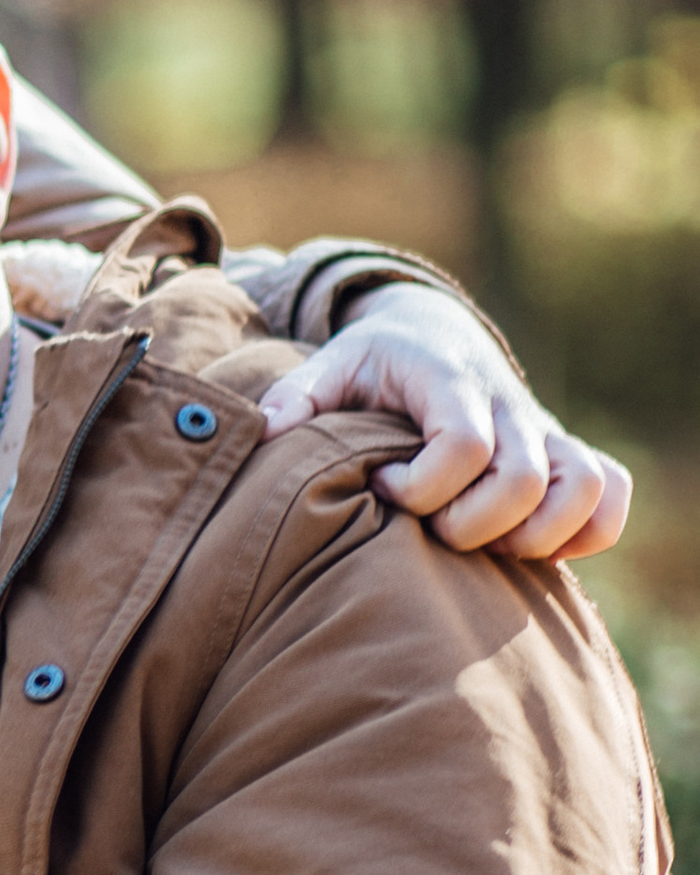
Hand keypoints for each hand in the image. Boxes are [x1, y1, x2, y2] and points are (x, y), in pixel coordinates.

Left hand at [261, 287, 629, 560]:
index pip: (464, 445)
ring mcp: (544, 430)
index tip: (382, 487)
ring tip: (483, 540)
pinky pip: (610, 493)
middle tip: (429, 526)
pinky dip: (586, 530)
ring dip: (536, 534)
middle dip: (471, 524)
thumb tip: (264, 431)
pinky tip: (530, 543)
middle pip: (522, 479)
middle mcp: (509, 404)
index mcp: (450, 382)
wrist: (433, 331)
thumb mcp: (330, 365)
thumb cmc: (376, 361)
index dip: (421, 486)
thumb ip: (295, 396)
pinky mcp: (565, 453)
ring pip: (581, 487)